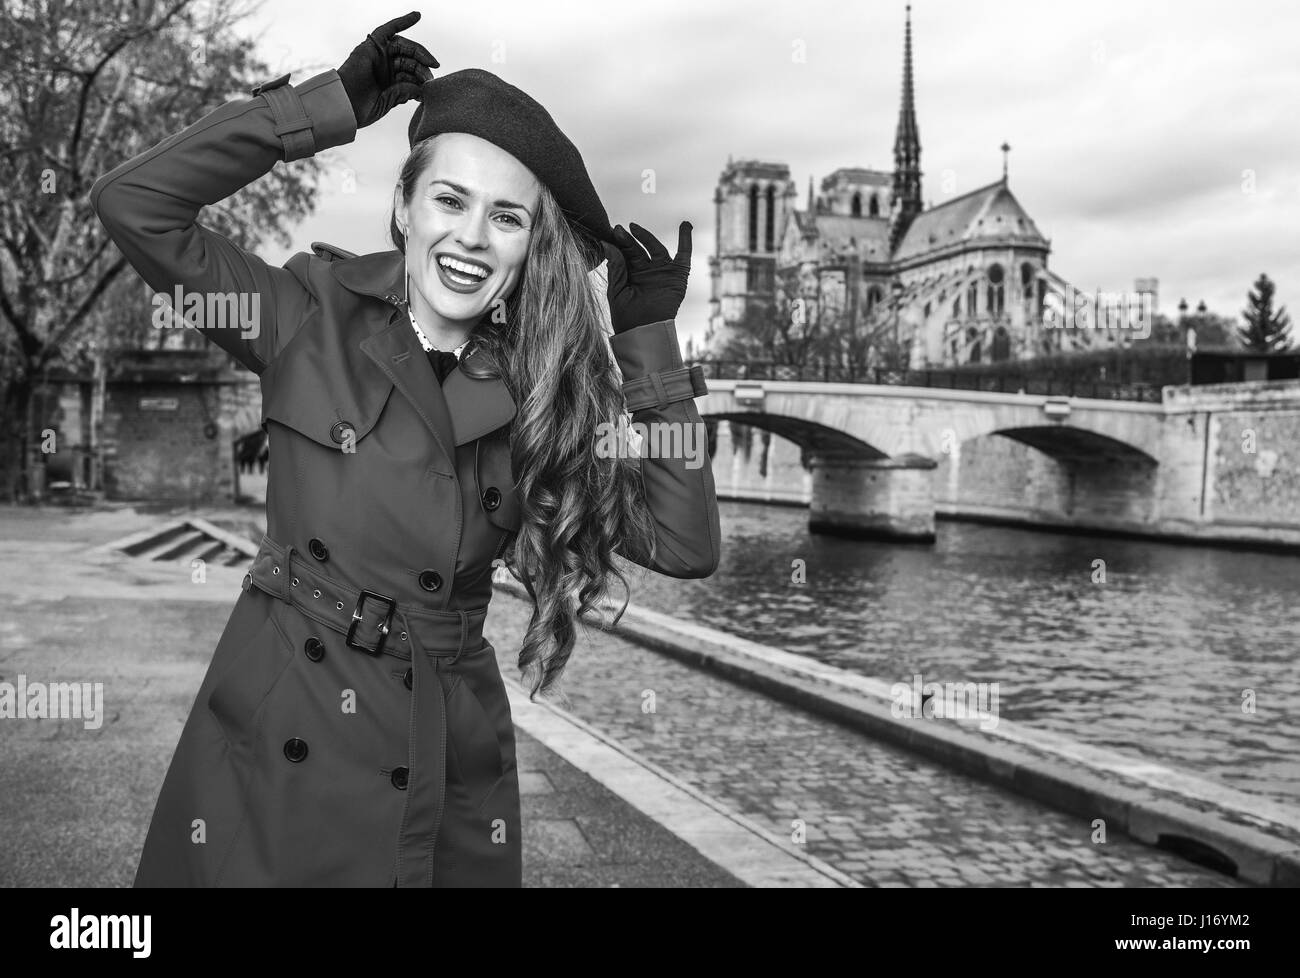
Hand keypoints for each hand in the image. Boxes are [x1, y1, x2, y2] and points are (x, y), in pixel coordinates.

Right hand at [337, 11, 437, 128]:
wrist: (344, 105)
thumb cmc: (361, 108)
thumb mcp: (389, 101)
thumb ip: (404, 92)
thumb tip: (421, 89)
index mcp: (389, 82)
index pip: (410, 75)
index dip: (421, 79)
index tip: (429, 86)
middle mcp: (384, 67)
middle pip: (410, 61)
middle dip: (423, 67)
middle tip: (431, 76)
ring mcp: (378, 56)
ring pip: (404, 48)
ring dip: (420, 52)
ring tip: (431, 62)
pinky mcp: (372, 46)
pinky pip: (388, 29)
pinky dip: (402, 21)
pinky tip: (416, 16)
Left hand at [602, 222, 691, 333]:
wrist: (644, 332)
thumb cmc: (626, 317)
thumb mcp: (616, 290)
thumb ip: (615, 267)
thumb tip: (607, 243)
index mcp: (630, 274)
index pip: (624, 253)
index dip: (618, 243)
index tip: (610, 234)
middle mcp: (646, 270)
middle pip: (638, 249)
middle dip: (628, 240)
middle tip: (619, 231)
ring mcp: (662, 271)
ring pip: (656, 248)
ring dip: (646, 236)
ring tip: (633, 227)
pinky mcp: (678, 275)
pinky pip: (684, 254)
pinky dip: (686, 239)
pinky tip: (686, 224)